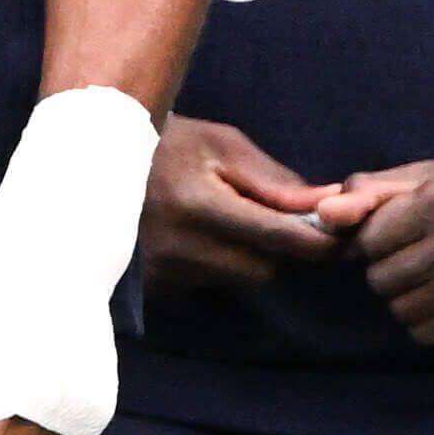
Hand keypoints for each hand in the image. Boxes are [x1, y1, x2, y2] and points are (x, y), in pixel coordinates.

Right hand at [140, 110, 335, 291]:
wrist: (93, 162)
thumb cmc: (166, 144)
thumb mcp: (221, 145)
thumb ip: (273, 179)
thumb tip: (324, 204)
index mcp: (198, 205)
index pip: (275, 237)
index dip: (315, 242)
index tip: (340, 239)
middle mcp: (179, 248)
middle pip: (262, 270)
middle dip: (275, 250)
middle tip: (266, 219)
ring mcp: (163, 274)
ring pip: (236, 280)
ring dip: (244, 258)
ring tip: (221, 222)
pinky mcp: (154, 289)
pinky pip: (207, 287)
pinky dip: (214, 267)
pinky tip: (194, 238)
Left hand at [337, 155, 433, 343]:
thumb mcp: (427, 175)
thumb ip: (371, 191)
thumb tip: (321, 213)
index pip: (369, 242)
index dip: (373, 240)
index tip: (393, 234)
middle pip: (382, 279)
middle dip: (387, 269)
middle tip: (412, 256)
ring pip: (402, 309)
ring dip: (405, 297)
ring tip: (427, 278)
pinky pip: (430, 332)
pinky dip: (425, 321)